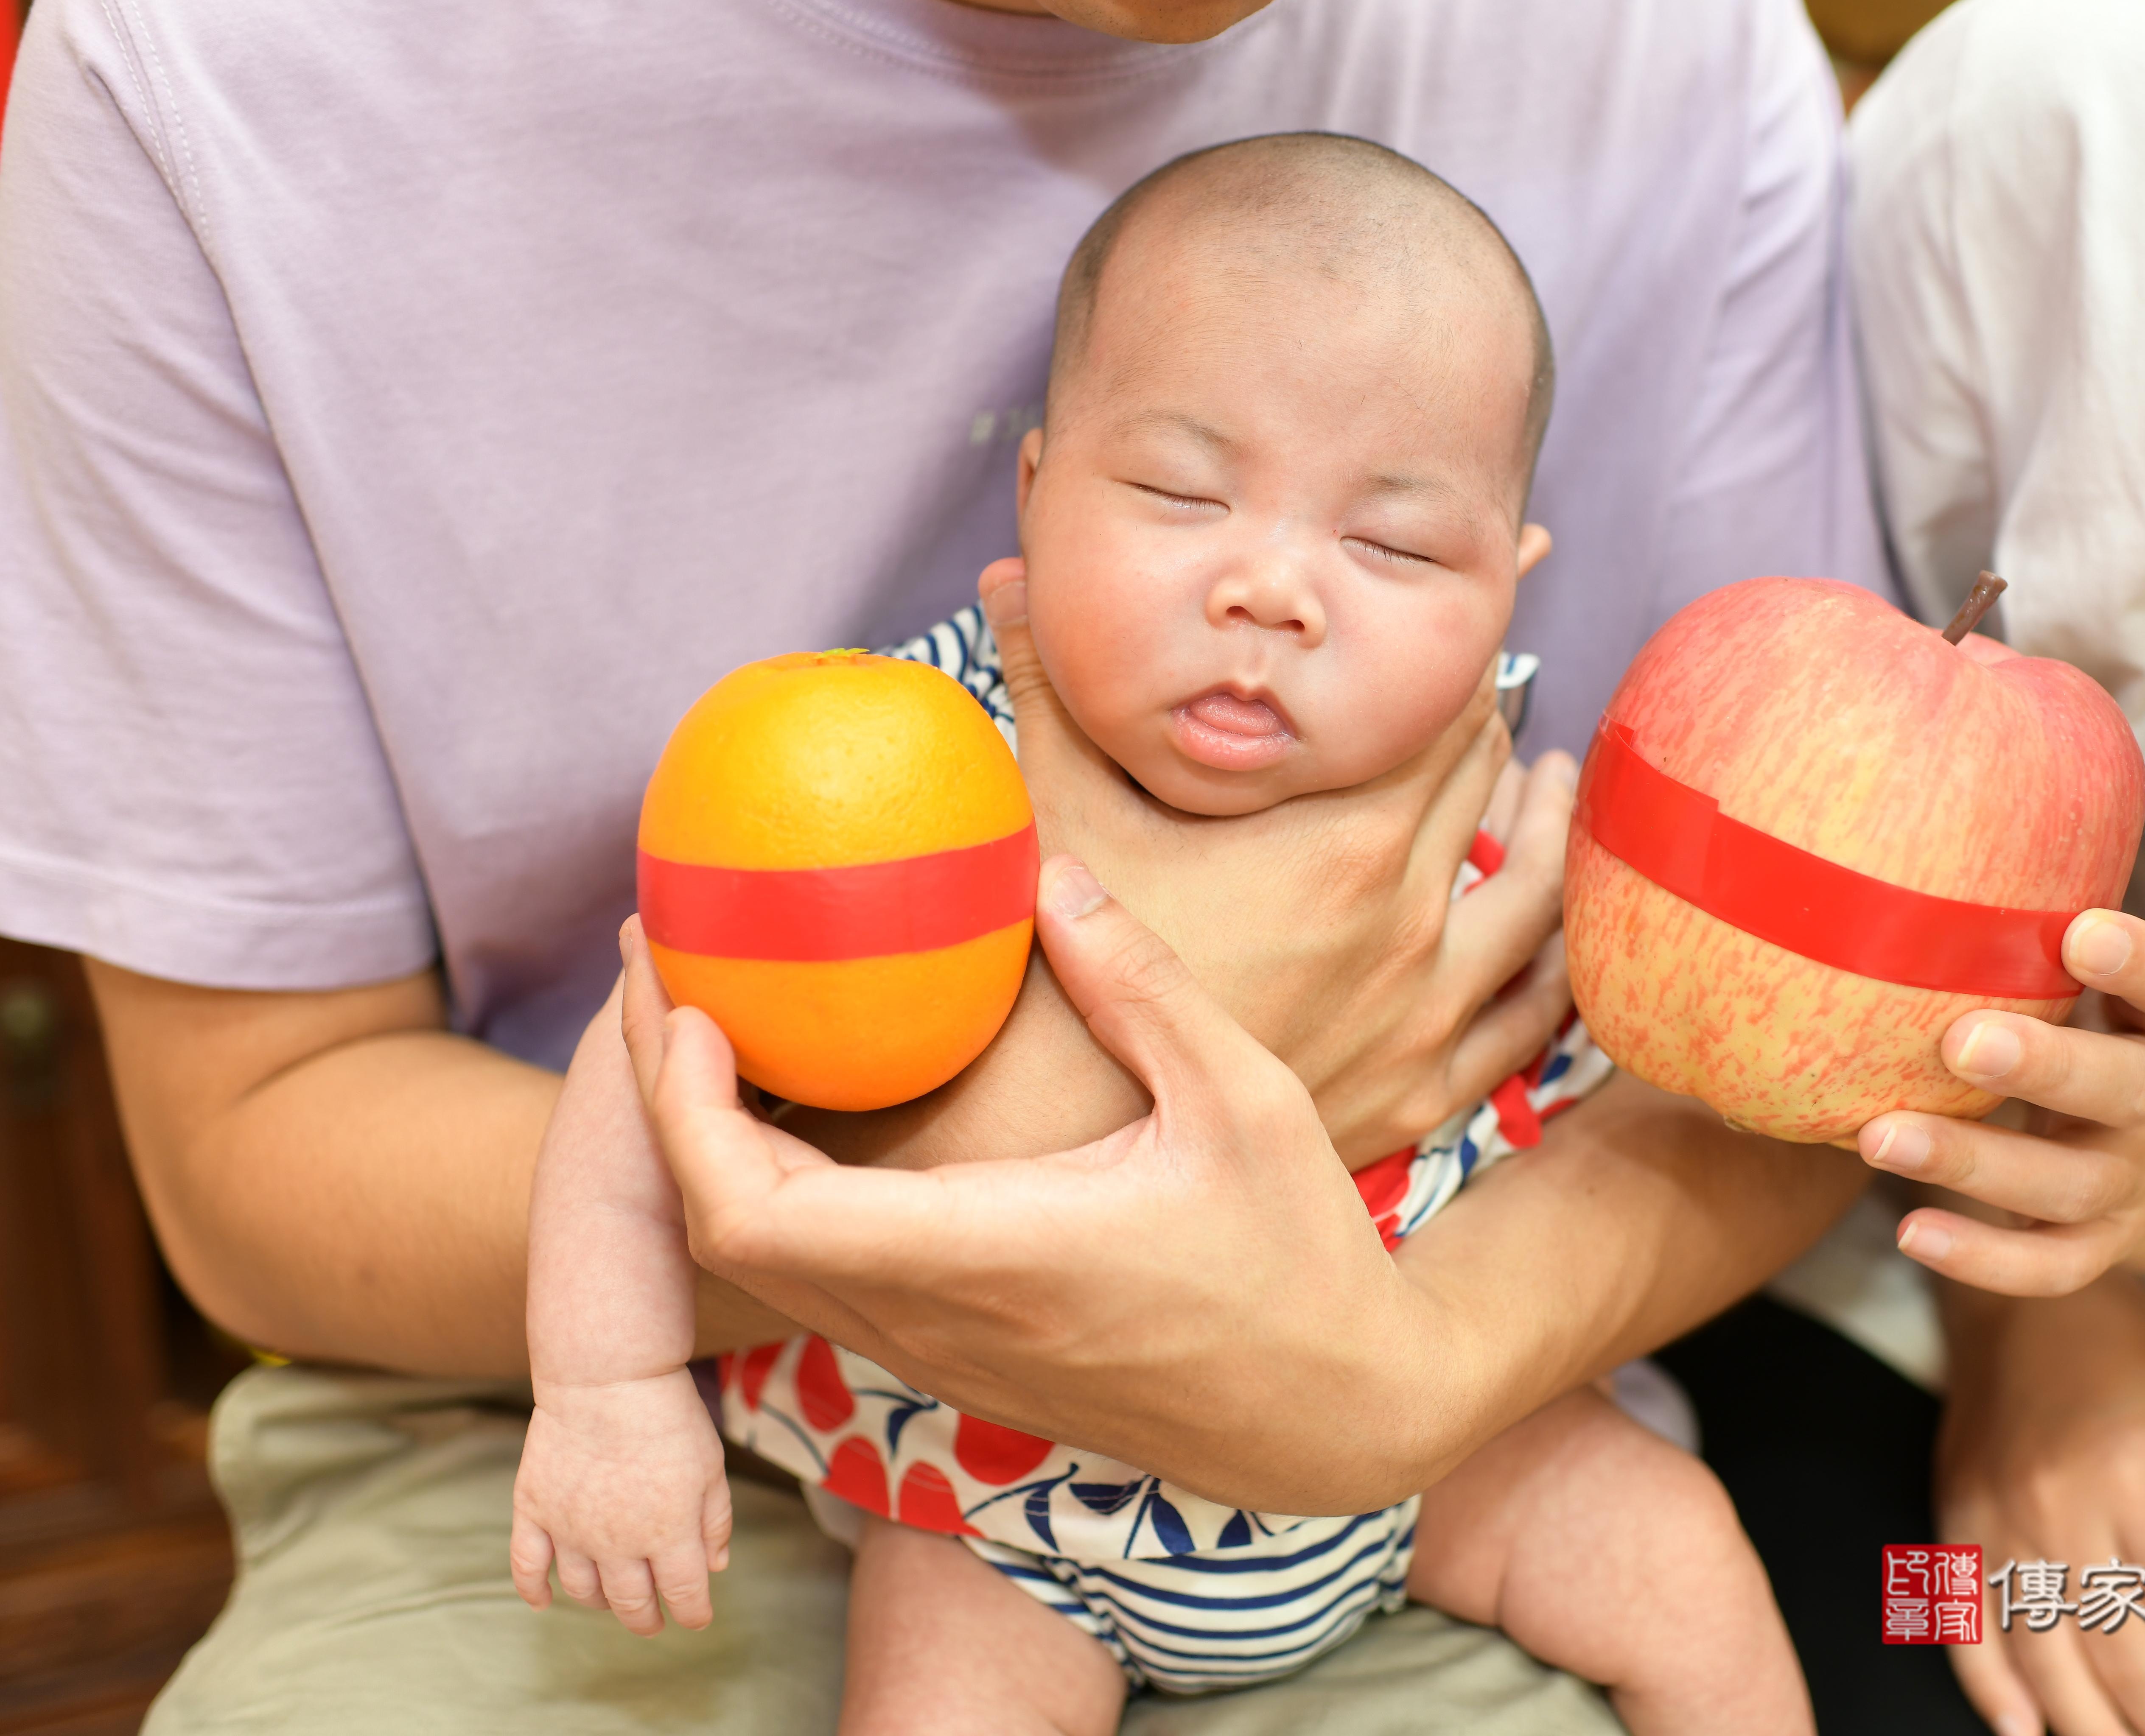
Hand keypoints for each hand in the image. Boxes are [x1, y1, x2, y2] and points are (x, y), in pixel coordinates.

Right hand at [510, 1368, 733, 1634]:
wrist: (607, 1378)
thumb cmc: (668, 1417)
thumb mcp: (711, 1466)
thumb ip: (715, 1521)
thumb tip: (716, 1566)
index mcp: (668, 1534)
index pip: (684, 1595)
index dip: (693, 1614)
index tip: (698, 1620)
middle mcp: (617, 1543)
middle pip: (632, 1603)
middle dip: (647, 1620)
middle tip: (654, 1623)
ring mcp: (570, 1530)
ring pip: (584, 1590)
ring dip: (601, 1604)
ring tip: (613, 1601)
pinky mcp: (534, 1510)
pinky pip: (527, 1566)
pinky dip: (534, 1591)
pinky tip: (543, 1601)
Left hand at [616, 860, 1432, 1514]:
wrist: (1331, 1414)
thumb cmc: (1297, 1257)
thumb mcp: (1243, 1097)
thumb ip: (1139, 985)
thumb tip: (1048, 875)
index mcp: (989, 1253)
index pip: (757, 1216)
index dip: (685, 1114)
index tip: (682, 1003)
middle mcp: (937, 1320)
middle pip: (725, 1235)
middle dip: (670, 1106)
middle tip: (668, 975)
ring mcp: (941, 1353)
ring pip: (767, 1268)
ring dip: (712, 1152)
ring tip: (718, 1027)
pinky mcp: (960, 1362)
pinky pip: (822, 1282)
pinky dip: (770, 1196)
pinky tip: (803, 1113)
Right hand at [980, 559, 1573, 1160]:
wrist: (1067, 1140)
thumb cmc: (1053, 970)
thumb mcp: (1057, 810)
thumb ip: (1051, 685)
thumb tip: (1007, 572)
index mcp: (1349, 843)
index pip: (1443, 719)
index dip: (1461, 655)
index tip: (1487, 599)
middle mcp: (1411, 927)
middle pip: (1489, 796)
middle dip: (1499, 729)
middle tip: (1507, 681)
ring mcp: (1425, 1019)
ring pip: (1533, 904)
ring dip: (1548, 833)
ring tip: (1554, 788)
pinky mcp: (1419, 1095)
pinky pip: (1524, 1021)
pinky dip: (1550, 967)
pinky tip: (1553, 943)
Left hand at [1855, 910, 2144, 1293]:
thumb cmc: (2096, 1041)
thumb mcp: (2094, 991)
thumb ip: (2028, 937)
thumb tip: (1896, 856)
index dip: (2143, 960)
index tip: (2082, 931)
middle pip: (2124, 1089)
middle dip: (2045, 1066)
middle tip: (1961, 1040)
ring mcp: (2131, 1184)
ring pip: (2067, 1184)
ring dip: (1974, 1163)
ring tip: (1880, 1138)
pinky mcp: (2099, 1248)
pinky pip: (2048, 1266)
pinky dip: (1983, 1257)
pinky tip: (1909, 1232)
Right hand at [1938, 1277, 2144, 1735]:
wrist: (2032, 1305)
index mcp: (2142, 1482)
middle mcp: (2062, 1508)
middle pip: (2124, 1658)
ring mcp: (1999, 1519)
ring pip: (2045, 1658)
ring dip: (2092, 1728)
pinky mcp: (1956, 1520)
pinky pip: (1964, 1620)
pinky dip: (1991, 1686)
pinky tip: (2025, 1728)